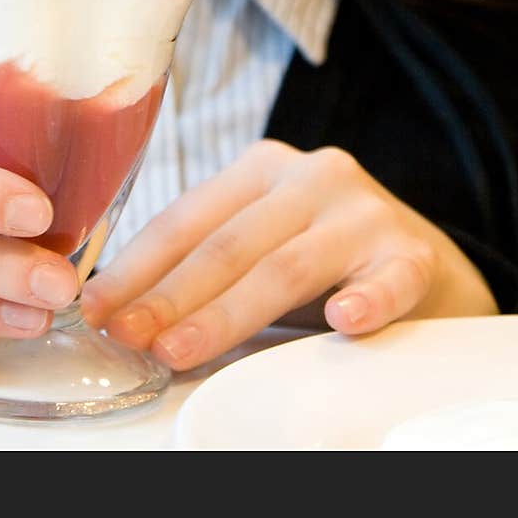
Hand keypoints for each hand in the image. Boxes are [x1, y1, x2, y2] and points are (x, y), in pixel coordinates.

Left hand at [80, 139, 496, 370]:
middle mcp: (310, 177)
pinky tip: (343, 320)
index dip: (138, 266)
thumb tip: (119, 310)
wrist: (421, 264)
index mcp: (259, 168)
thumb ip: (204, 263)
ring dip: (228, 314)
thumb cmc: (320, 258)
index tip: (97, 307)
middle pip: (228, 243)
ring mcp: (363, 212)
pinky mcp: (412, 252)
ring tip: (181, 349)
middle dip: (169, 295)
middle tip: (129, 336)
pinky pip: (388, 278)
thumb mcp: (259, 243)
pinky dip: (366, 299)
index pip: (186, 218)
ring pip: (286, 266)